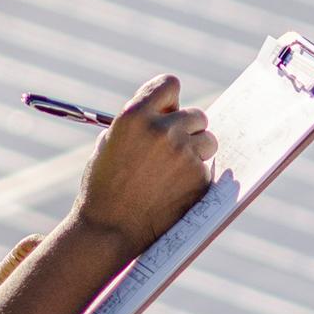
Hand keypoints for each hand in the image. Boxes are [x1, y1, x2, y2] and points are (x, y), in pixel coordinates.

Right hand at [70, 75, 217, 253]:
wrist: (108, 228)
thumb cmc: (104, 185)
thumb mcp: (111, 142)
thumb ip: (141, 123)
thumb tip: (171, 111)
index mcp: (135, 116)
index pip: (169, 84)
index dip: (169, 99)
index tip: (168, 111)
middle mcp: (163, 130)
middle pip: (197, 115)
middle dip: (188, 130)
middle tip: (172, 149)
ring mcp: (184, 155)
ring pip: (209, 141)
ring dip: (197, 152)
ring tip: (172, 172)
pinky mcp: (199, 178)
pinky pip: (207, 168)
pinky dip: (195, 178)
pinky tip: (173, 191)